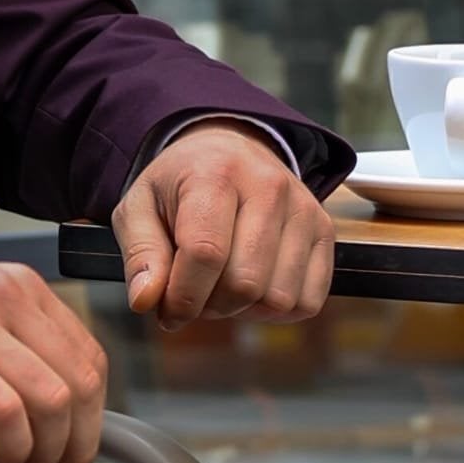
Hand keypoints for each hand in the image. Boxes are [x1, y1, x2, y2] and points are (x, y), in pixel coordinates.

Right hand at [0, 259, 107, 462]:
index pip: (90, 358)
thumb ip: (15, 342)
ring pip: (52, 402)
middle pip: (80, 384)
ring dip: (44, 452)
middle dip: (75, 444)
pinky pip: (6, 413)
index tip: (70, 454)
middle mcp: (4, 295)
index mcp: (18, 285)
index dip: (91, 419)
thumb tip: (63, 406)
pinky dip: (11, 449)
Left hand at [113, 121, 334, 330]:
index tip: (166, 311)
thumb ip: (140, 255)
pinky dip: (274, 311)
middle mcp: (270, 187)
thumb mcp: (138, 208)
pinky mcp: (325, 231)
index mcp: (217, 174)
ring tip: (220, 286)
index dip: (182, 298)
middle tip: (193, 294)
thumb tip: (145, 301)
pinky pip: (307, 302)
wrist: (229, 151)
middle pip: (245, 284)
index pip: (205, 254)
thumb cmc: (179, 186)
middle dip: (210, 306)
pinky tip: (251, 290)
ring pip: (277, 298)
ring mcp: (304, 209)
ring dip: (242, 310)